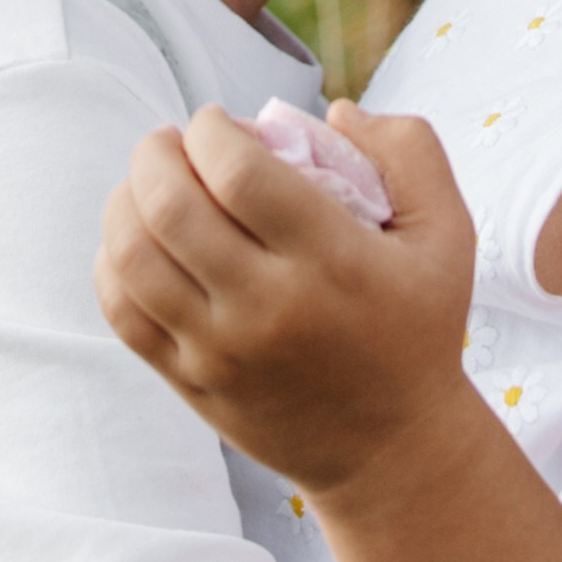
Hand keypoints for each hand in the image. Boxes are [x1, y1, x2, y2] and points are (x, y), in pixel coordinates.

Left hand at [94, 103, 474, 493]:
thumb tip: (337, 110)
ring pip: (132, 256)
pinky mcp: (190, 382)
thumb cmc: (418, 329)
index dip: (211, 129)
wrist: (393, 451)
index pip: (237, 172)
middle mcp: (268, 307)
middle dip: (155, 152)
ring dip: (126, 199)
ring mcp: (220, 350)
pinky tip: (139, 241)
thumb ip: (411, 152)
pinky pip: (122, 311)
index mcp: (331, 261)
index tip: (219, 123)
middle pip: (170, 207)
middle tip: (172, 143)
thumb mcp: (448, 237)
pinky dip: (113, 262)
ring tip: (149, 184)